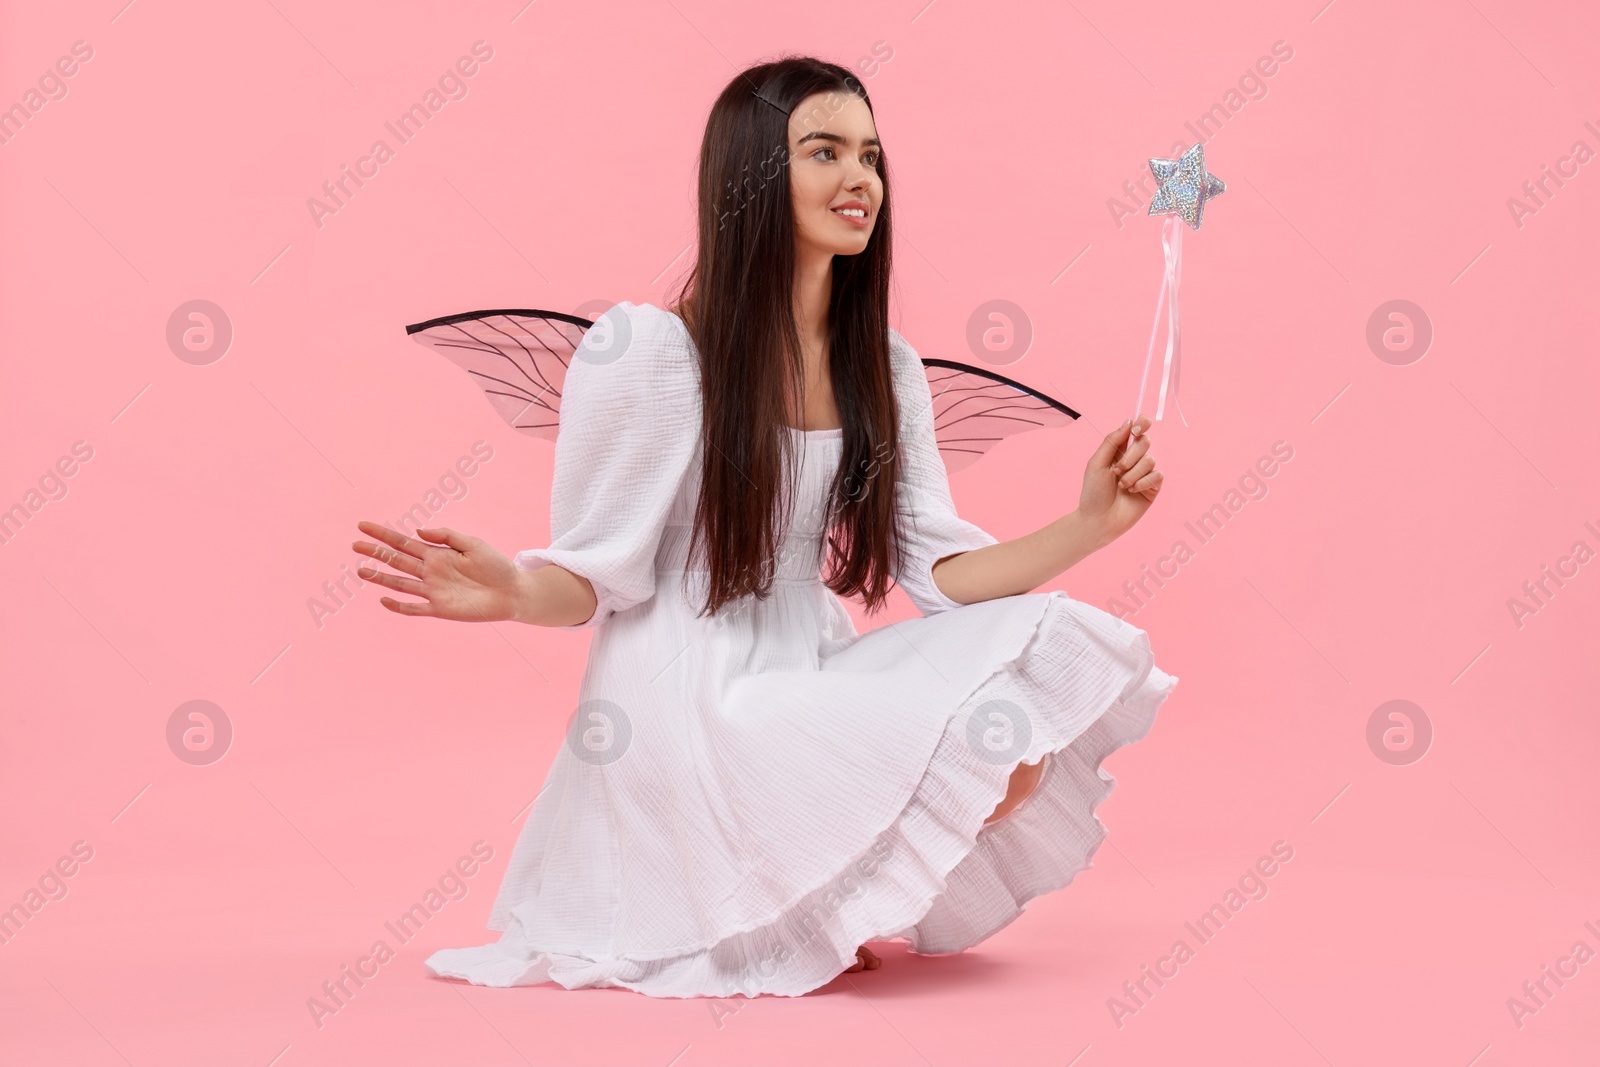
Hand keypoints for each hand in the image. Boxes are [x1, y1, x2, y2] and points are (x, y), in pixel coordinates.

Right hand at [351, 520, 520, 621]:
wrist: (512, 591)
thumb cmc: (495, 565)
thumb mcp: (473, 543)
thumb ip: (447, 536)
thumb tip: (418, 532)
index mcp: (437, 554)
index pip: (404, 542)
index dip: (383, 534)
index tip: (363, 526)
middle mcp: (431, 571)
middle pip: (397, 561)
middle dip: (376, 553)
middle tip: (355, 545)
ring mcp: (433, 591)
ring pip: (400, 583)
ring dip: (381, 578)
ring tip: (361, 571)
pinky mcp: (440, 609)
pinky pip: (415, 608)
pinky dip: (399, 607)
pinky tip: (384, 601)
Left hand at [1078, 416, 1164, 545]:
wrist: (1099, 519)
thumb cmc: (1094, 492)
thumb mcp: (1097, 462)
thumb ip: (1112, 440)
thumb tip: (1129, 421)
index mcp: (1119, 450)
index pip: (1137, 429)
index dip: (1142, 424)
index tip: (1136, 430)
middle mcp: (1134, 459)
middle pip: (1144, 442)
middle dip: (1130, 457)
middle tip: (1116, 471)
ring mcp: (1144, 474)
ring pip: (1150, 460)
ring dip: (1133, 474)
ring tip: (1122, 486)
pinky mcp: (1153, 488)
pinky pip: (1157, 475)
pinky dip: (1143, 482)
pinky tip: (1132, 491)